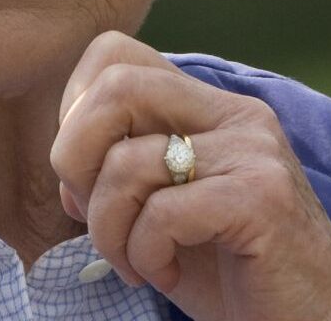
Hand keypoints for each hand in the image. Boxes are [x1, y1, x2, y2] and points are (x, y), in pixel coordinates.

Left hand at [50, 31, 330, 320]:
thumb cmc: (230, 270)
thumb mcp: (163, 209)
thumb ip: (118, 172)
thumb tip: (67, 171)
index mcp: (209, 107)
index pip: (114, 56)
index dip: (75, 110)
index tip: (84, 175)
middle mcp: (237, 116)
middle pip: (115, 86)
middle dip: (75, 156)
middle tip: (89, 213)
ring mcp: (254, 153)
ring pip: (127, 161)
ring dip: (107, 227)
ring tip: (132, 262)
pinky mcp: (263, 199)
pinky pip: (161, 212)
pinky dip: (145, 253)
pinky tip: (166, 274)